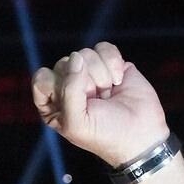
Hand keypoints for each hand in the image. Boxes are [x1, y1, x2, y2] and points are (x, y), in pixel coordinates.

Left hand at [31, 42, 169, 166]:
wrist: (141, 135)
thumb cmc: (104, 135)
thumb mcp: (76, 122)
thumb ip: (69, 91)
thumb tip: (76, 56)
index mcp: (51, 103)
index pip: (42, 79)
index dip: (59, 86)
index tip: (74, 102)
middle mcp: (67, 86)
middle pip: (64, 63)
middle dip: (85, 83)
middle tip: (97, 102)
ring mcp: (88, 73)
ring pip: (85, 54)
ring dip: (101, 75)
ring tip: (108, 94)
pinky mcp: (109, 64)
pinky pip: (103, 48)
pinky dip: (113, 63)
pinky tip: (118, 81)